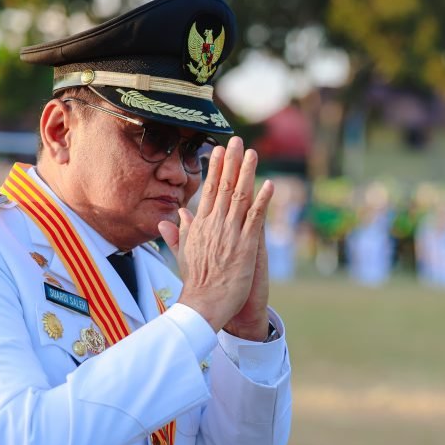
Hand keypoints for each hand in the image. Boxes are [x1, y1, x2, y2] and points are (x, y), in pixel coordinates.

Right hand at [157, 136, 273, 332]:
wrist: (203, 303)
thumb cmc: (196, 282)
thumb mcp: (183, 252)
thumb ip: (180, 232)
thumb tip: (175, 215)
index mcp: (201, 226)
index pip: (209, 191)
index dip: (215, 169)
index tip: (219, 151)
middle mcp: (215, 225)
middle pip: (225, 187)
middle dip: (231, 162)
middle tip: (237, 140)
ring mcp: (231, 234)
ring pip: (240, 197)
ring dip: (248, 174)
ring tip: (254, 153)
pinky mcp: (245, 246)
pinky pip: (256, 219)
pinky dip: (263, 201)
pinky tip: (270, 185)